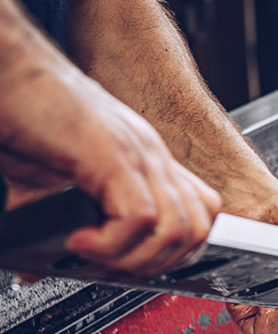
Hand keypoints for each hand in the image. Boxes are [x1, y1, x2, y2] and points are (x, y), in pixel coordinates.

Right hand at [0, 45, 219, 274]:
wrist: (5, 69)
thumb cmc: (26, 116)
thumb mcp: (53, 180)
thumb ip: (66, 218)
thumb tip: (48, 263)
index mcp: (149, 160)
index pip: (202, 212)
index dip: (179, 250)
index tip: (138, 263)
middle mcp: (152, 154)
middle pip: (199, 227)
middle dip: (158, 263)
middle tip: (114, 264)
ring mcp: (138, 152)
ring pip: (178, 229)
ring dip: (134, 258)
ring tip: (93, 252)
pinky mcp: (112, 153)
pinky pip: (141, 218)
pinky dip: (111, 244)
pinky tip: (79, 239)